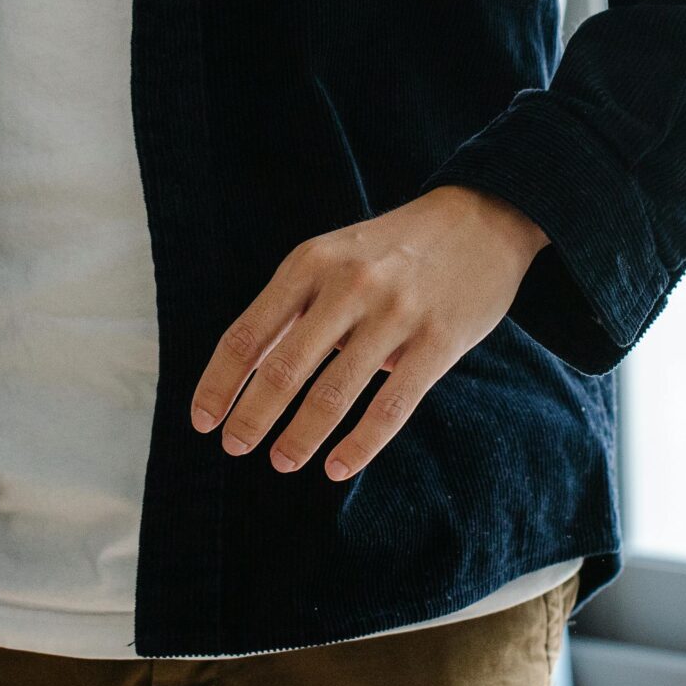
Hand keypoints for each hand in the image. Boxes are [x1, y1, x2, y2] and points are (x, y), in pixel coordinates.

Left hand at [191, 185, 547, 480]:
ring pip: (334, 393)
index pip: (248, 334)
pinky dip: (359, 444)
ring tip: (282, 462)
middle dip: (252, 416)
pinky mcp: (438, 342)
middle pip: (284, 369)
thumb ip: (294, 308)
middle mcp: (348, 286)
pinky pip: (391, 406)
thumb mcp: (334, 256)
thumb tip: (244, 373)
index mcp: (310, 263)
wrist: (482, 218)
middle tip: (235, 446)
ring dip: (300, 437)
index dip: (219, 383)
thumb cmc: (395, 247)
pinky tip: (337, 467)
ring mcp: (396, 314)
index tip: (203, 421)